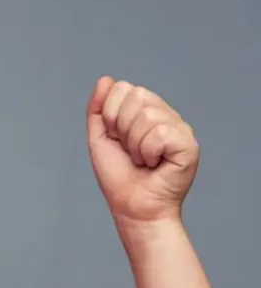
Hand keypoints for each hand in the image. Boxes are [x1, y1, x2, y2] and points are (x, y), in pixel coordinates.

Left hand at [86, 76, 198, 225]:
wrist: (132, 207)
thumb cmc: (119, 177)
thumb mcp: (100, 139)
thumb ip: (98, 109)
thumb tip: (105, 79)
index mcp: (146, 111)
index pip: (123, 89)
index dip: (110, 116)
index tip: (116, 139)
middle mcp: (165, 115)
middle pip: (136, 96)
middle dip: (121, 128)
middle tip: (129, 151)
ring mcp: (179, 128)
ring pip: (147, 115)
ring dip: (135, 144)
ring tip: (142, 160)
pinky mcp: (188, 144)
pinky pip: (160, 133)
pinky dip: (148, 152)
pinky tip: (154, 164)